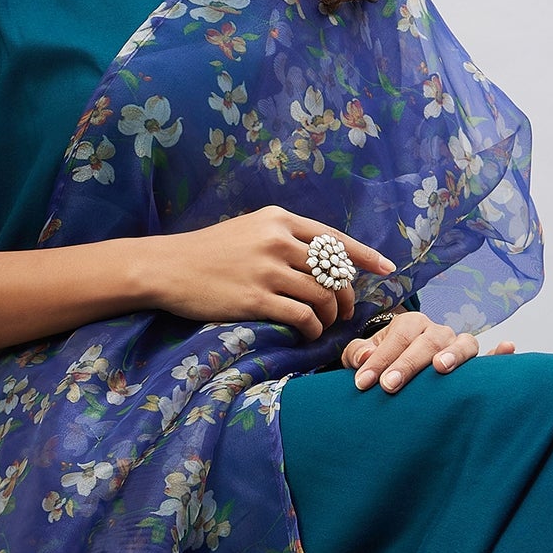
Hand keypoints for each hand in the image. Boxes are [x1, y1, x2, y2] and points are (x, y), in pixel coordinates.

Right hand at [145, 205, 395, 339]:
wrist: (166, 266)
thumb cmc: (208, 252)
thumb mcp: (249, 230)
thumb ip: (283, 238)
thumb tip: (322, 258)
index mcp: (279, 219)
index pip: (334, 238)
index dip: (364, 256)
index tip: (386, 268)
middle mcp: (277, 240)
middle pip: (333, 270)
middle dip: (346, 295)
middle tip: (345, 312)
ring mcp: (266, 269)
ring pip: (321, 295)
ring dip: (329, 315)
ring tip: (324, 325)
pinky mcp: (255, 297)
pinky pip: (301, 315)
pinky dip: (312, 328)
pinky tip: (307, 333)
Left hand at [341, 312, 515, 392]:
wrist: (396, 370)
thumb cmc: (380, 364)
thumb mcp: (362, 357)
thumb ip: (358, 355)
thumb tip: (365, 359)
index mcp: (410, 324)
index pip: (397, 337)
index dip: (380, 359)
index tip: (364, 383)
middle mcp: (437, 332)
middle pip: (428, 341)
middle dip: (408, 363)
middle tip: (390, 385)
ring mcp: (458, 346)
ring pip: (464, 343)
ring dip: (454, 354)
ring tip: (441, 368)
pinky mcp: (474, 365)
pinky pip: (490, 357)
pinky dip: (499, 354)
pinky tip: (507, 348)